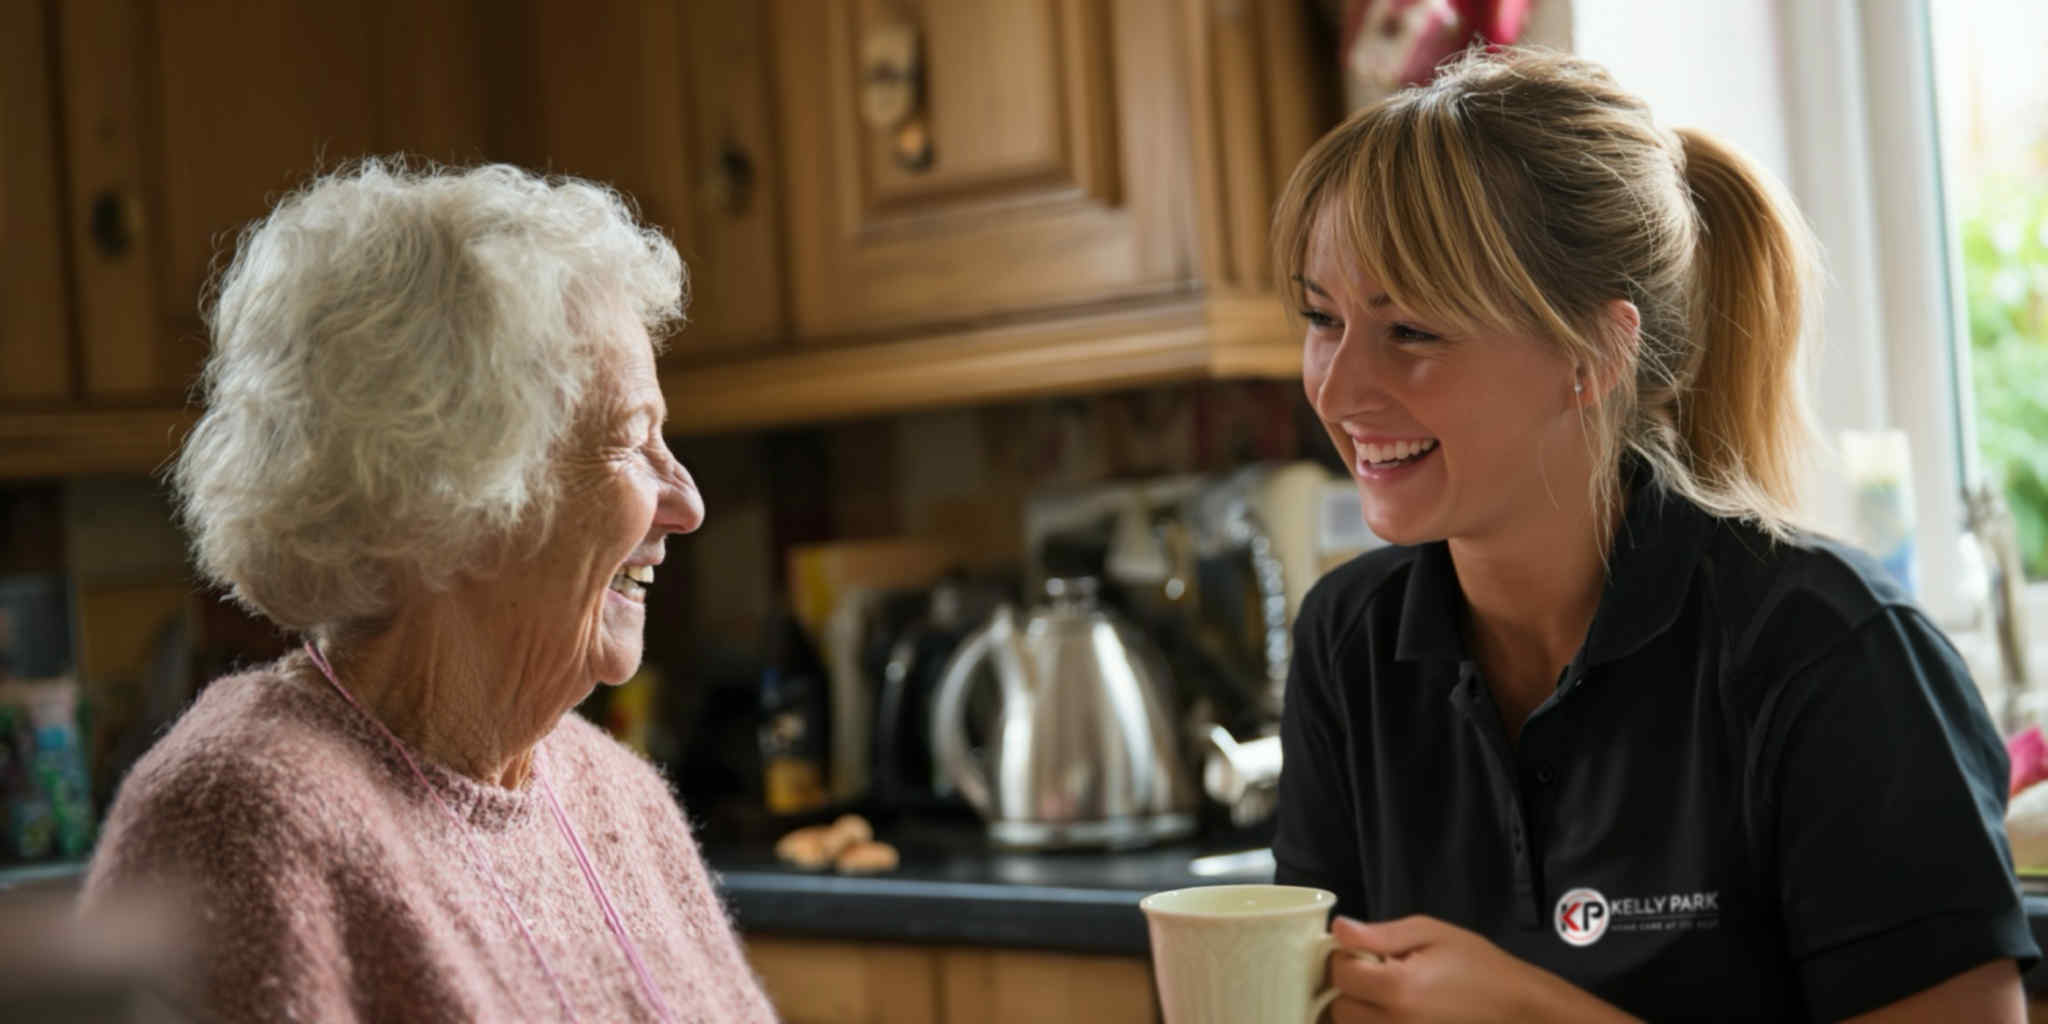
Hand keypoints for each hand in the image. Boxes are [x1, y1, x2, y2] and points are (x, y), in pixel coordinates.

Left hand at [1323, 915, 1636, 1023]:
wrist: (1517, 1008)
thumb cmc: (1479, 966)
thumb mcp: (1431, 934)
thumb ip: (1381, 934)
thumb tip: (1339, 929)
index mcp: (1397, 988)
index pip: (1339, 974)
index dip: (1345, 957)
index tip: (1362, 950)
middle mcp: (1394, 1023)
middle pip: (1339, 1009)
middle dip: (1349, 988)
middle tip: (1375, 972)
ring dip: (1359, 1010)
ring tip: (1387, 993)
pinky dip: (1375, 1023)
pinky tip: (1394, 1009)